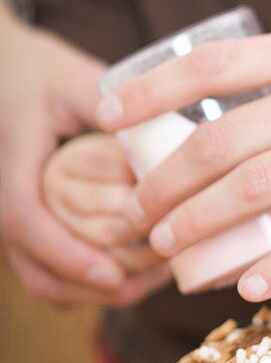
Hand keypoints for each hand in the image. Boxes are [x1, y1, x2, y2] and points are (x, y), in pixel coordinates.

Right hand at [0, 14, 167, 304]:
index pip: (24, 220)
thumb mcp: (70, 78)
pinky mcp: (25, 229)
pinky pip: (47, 273)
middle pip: (36, 268)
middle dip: (93, 286)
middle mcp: (1, 199)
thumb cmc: (36, 71)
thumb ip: (110, 102)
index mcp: (8, 164)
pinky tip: (134, 272)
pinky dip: (86, 283)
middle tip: (153, 280)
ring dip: (94, 291)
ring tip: (153, 279)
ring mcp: (10, 221)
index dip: (67, 254)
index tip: (112, 273)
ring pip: (42, 280)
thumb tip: (162, 130)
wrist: (0, 71)